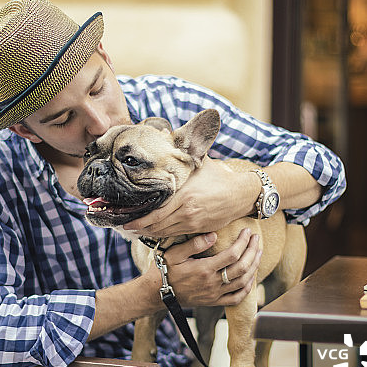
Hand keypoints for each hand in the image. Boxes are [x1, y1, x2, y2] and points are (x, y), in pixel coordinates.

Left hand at [123, 157, 255, 236]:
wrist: (241, 194)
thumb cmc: (218, 176)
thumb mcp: (199, 161)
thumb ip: (181, 150)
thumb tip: (163, 131)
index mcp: (184, 196)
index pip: (156, 212)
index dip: (139, 219)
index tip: (125, 218)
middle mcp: (186, 211)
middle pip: (157, 225)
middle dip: (139, 227)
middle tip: (125, 225)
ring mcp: (192, 222)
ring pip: (165, 232)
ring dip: (149, 232)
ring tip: (136, 230)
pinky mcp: (198, 229)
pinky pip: (175, 235)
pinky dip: (162, 235)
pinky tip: (154, 232)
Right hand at [150, 229, 262, 306]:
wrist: (158, 292)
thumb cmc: (165, 269)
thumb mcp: (174, 253)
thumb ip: (194, 244)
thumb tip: (213, 235)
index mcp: (204, 269)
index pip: (232, 255)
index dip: (243, 242)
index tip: (248, 232)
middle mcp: (212, 283)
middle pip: (242, 267)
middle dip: (253, 252)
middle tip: (257, 240)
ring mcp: (215, 294)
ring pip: (243, 282)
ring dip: (254, 267)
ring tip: (258, 254)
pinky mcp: (214, 302)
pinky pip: (237, 298)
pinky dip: (248, 288)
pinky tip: (251, 276)